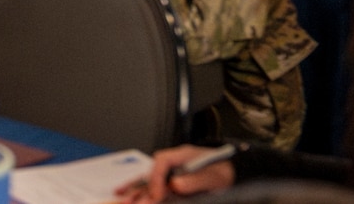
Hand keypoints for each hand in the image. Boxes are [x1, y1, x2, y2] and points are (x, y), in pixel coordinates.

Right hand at [114, 146, 234, 201]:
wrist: (232, 171)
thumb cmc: (224, 172)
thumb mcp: (214, 176)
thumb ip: (196, 180)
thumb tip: (176, 184)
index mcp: (183, 155)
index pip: (162, 162)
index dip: (157, 179)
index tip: (158, 195)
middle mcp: (173, 162)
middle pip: (150, 171)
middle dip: (139, 187)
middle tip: (132, 202)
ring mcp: (170, 172)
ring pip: (147, 179)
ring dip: (134, 190)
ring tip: (121, 198)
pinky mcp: (171, 183)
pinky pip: (151, 186)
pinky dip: (139, 191)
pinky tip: (126, 195)